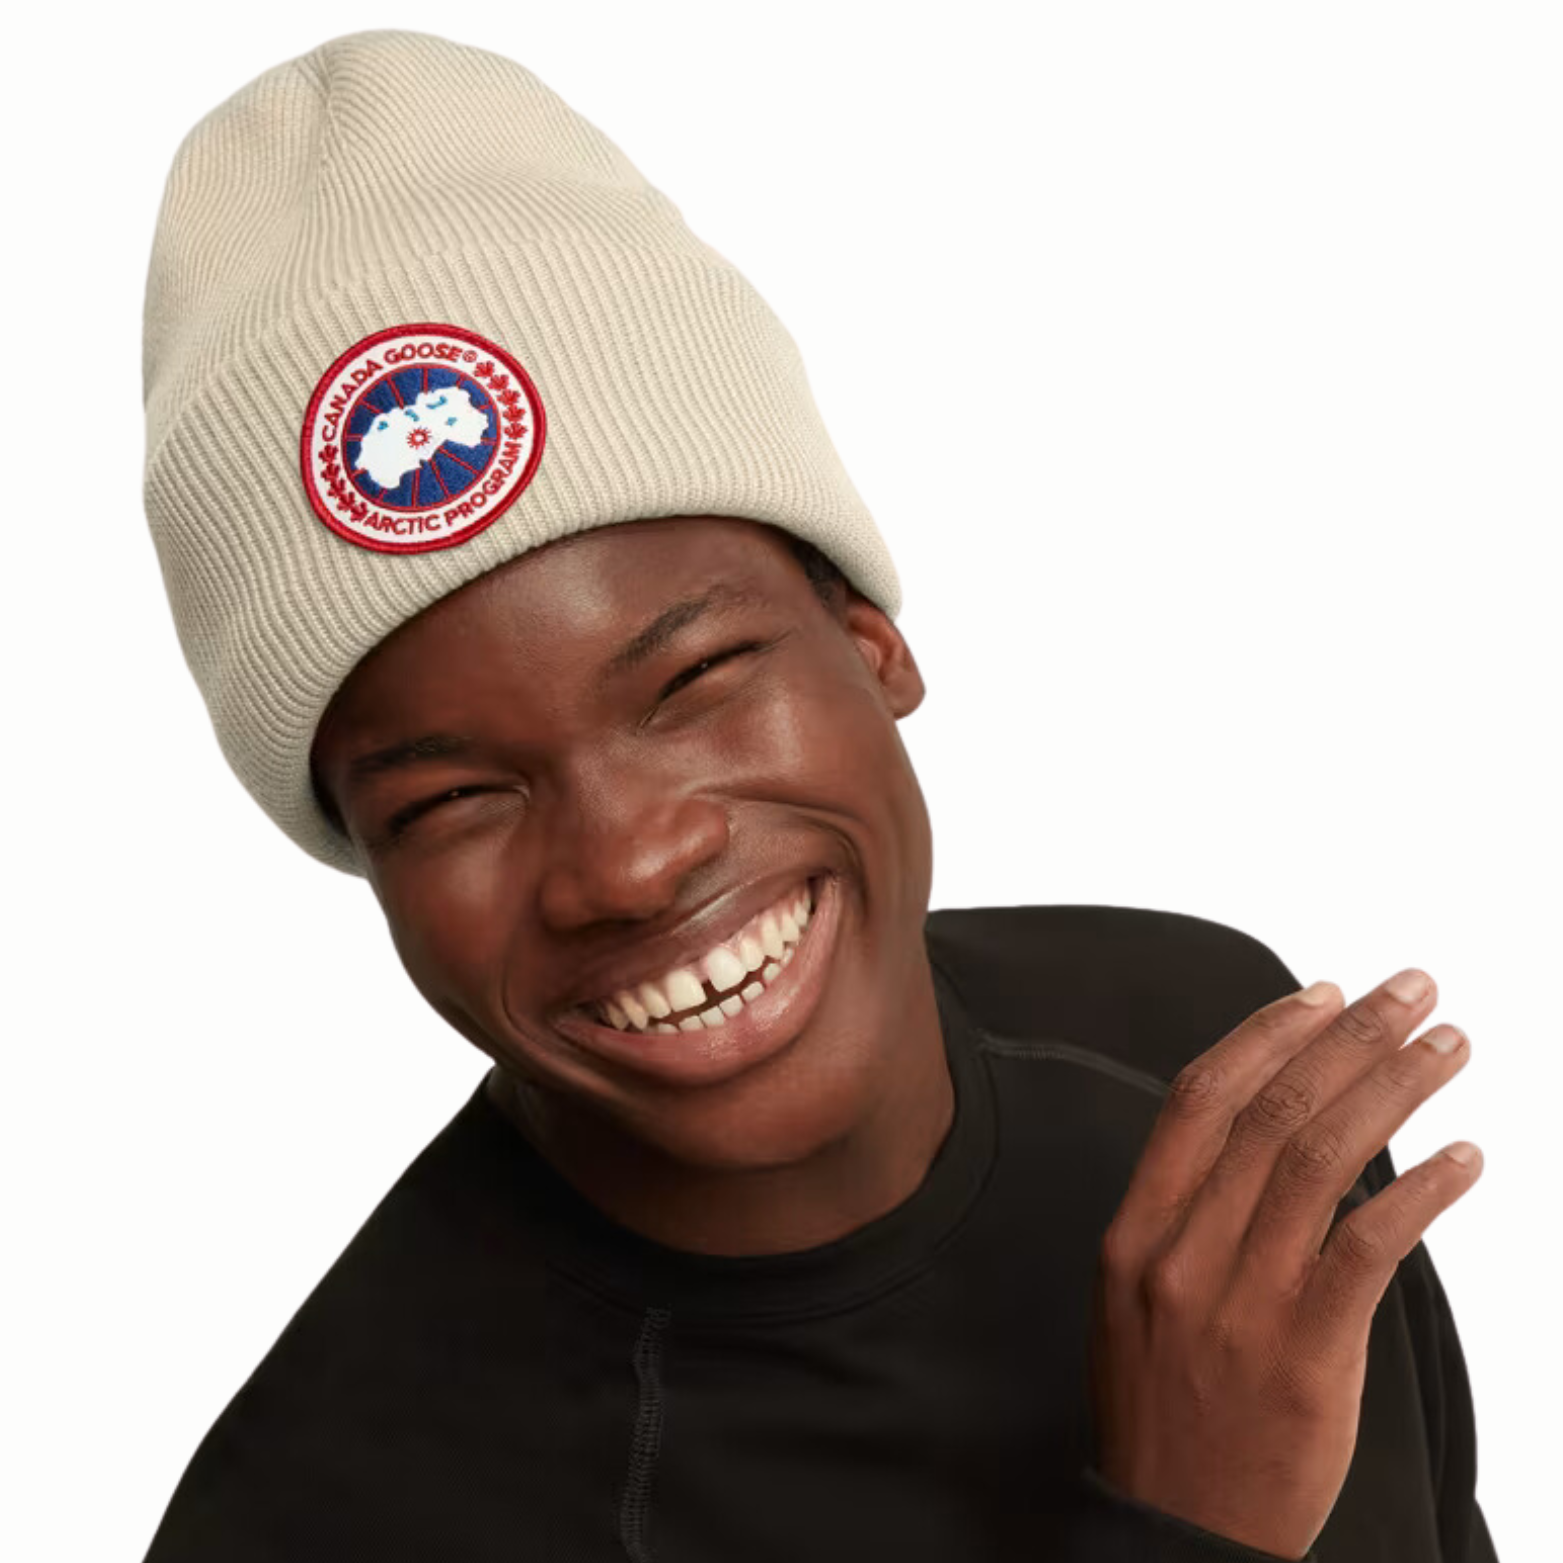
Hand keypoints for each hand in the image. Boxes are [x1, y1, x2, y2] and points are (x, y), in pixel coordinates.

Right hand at [1086, 969, 1482, 1559]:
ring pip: (1323, 1162)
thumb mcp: (1134, 1300)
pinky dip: (1423, 1190)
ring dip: (1394, 1090)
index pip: (1200, 1100)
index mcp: (1134, 1233)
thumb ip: (1184, 1218)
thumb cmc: (1164, 1410)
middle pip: (1273, 1113)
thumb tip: (1261, 1132)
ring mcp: (1240, 1305)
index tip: (1324, 994)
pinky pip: (1370, 1249)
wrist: (1176, 1531)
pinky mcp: (1305, 1357)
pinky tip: (1465, 1157)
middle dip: (1349, 1036)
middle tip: (1411, 989)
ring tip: (1448, 1047)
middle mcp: (1181, 1255)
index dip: (1266, 1035)